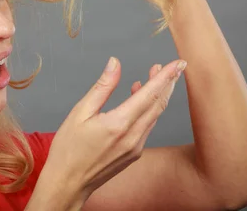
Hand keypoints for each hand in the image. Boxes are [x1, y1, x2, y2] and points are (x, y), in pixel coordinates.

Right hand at [44, 56, 185, 199]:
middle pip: (158, 104)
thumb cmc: (68, 149)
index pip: (150, 94)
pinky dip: (148, 110)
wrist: (67, 184)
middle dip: (168, 83)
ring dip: (158, 96)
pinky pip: (147, 127)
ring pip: (155, 116)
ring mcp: (136, 148)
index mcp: (119, 124)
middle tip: (173, 66)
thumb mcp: (80, 112)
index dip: (166, 76)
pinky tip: (138, 101)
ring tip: (155, 77)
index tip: (178, 63)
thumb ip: (102, 86)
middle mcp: (133, 137)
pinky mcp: (134, 155)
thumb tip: (115, 63)